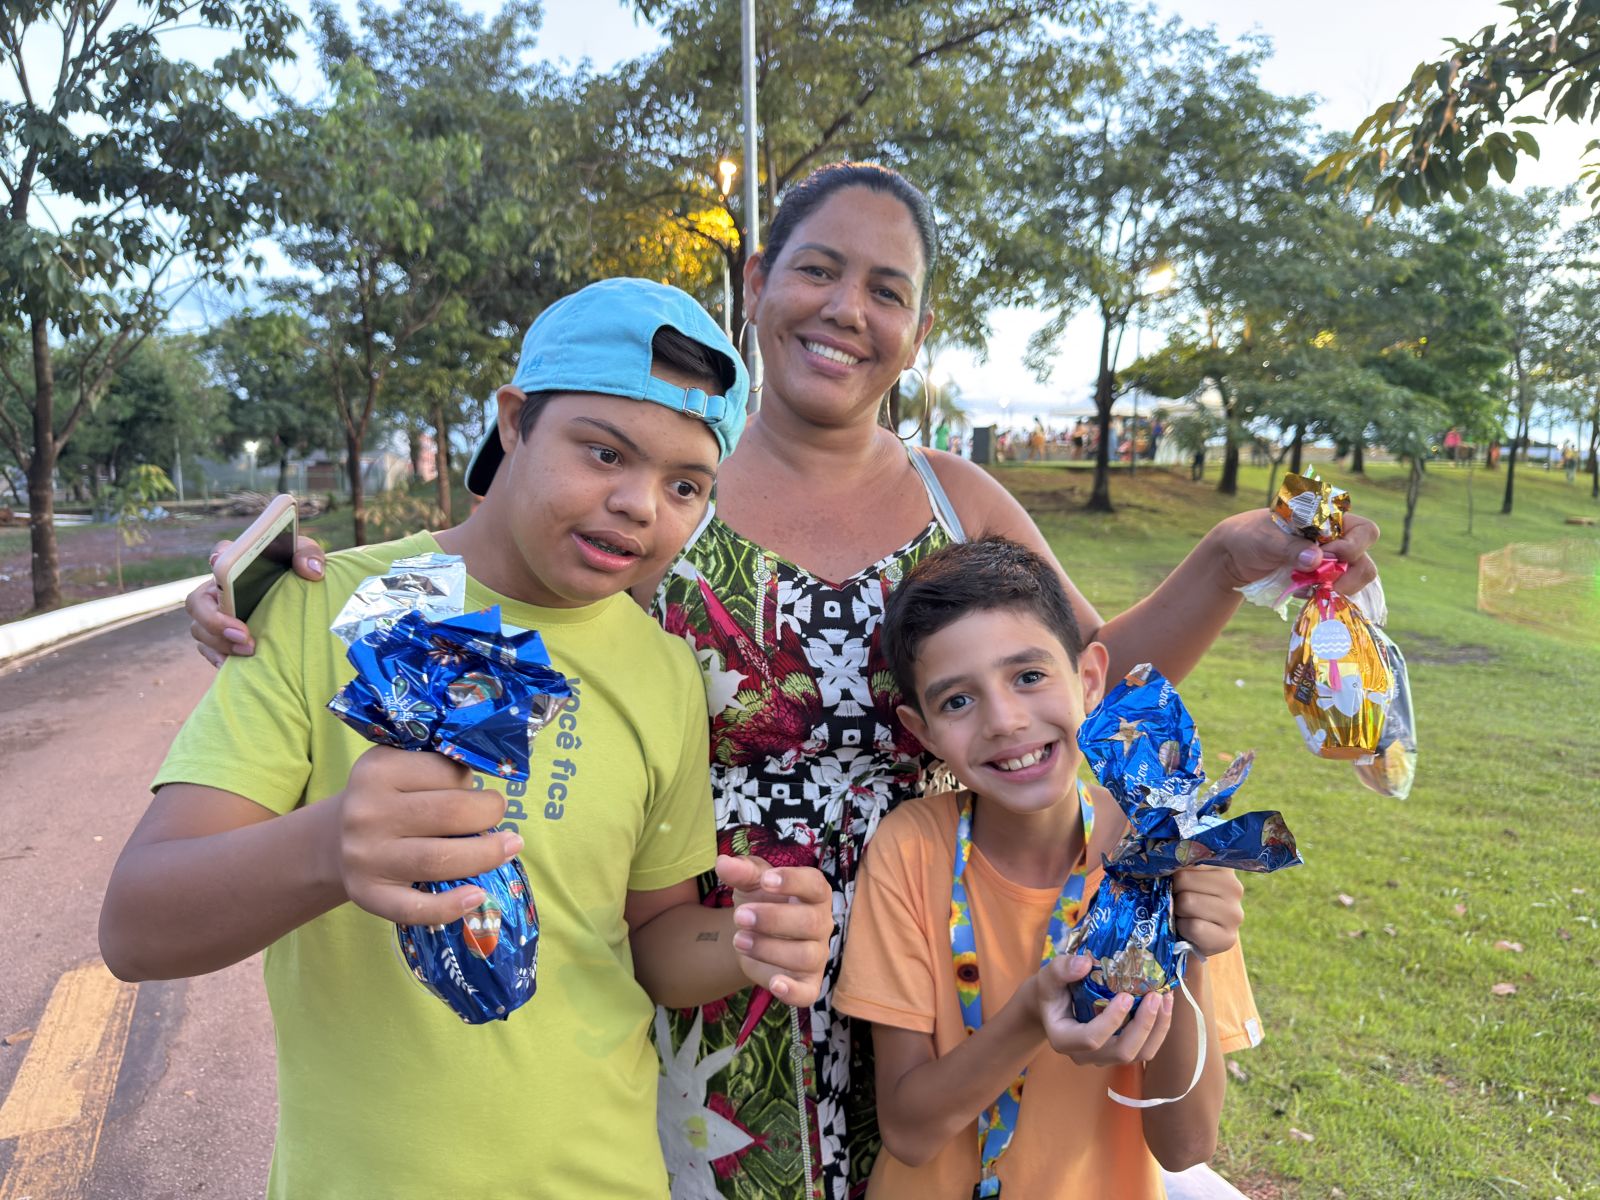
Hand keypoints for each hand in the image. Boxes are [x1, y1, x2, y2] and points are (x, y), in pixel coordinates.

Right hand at [190, 534, 325, 664]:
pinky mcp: (221, 638)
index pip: (221, 555)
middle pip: (198, 603)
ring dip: (221, 643)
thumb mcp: (307, 560)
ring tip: (249, 651)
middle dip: (215, 620)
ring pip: (200, 630)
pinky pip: (208, 650)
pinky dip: (219, 658)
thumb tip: (311, 570)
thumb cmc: (300, 574)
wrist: (301, 604)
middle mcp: (218, 590)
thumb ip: (309, 556)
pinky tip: (235, 667)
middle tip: (244, 634)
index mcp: (236, 565)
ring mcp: (216, 615)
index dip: (217, 558)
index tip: (219, 564)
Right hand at [332, 746, 519, 926]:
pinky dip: (450, 906)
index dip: (473, 780)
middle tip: (499, 814)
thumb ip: (441, 769)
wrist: (336, 840)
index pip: (447, 772)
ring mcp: (365, 856)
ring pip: (439, 859)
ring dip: (485, 855)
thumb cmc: (388, 800)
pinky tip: (477, 896)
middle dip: (489, 813)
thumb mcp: (402, 770)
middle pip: (450, 814)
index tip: (478, 788)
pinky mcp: (367, 894)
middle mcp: (367, 812)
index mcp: (378, 770)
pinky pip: (414, 907)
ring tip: (510, 848)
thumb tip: (496, 787)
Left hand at [715, 854, 834, 1006]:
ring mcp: (817, 954)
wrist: (752, 933)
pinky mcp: (807, 983)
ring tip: (738, 940)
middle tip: (739, 916)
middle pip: (810, 922)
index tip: (766, 880)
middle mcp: (821, 923)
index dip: (793, 882)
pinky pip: (808, 992)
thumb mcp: (750, 882)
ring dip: (769, 949)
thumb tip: (723, 863)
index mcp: (814, 893)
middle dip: (772, 919)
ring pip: (805, 956)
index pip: (814, 884)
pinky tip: (774, 984)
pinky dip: (793, 991)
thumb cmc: (760, 900)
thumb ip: (741, 871)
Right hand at [1032, 953, 1173, 1064]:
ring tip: (1166, 999)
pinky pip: (1145, 1048)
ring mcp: (1105, 1057)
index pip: (1091, 1039)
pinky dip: (1159, 1028)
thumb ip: (1062, 969)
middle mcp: (1085, 1055)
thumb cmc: (1051, 990)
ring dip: (1157, 1029)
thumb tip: (1085, 963)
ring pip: (1139, 1055)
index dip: (1112, 1021)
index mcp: (1064, 1040)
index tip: (1126, 995)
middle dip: (1143, 1026)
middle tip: (1155, 996)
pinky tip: (1164, 1004)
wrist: (1053, 1005)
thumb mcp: (1049, 975)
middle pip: (1122, 1052)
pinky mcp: (1120, 1051)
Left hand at [1172, 866, 1243, 957]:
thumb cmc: (1185, 903)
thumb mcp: (1183, 880)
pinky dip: (1183, 929)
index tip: (1173, 878)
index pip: (1188, 857)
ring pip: (1187, 902)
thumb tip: (1161, 864)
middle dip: (1173, 892)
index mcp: (1223, 866)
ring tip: (1183, 915)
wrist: (1193, 941)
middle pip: (1183, 879)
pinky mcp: (1228, 938)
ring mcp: (1234, 913)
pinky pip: (1193, 926)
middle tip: (1178, 901)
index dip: (1173, 869)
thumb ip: (1177, 866)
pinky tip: (1189, 930)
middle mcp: (1234, 887)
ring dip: (1176, 910)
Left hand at [1211, 508, 1379, 596]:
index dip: (1353, 546)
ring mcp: (1331, 562)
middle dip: (1348, 576)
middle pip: (1364, 561)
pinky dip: (1321, 595)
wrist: (1234, 556)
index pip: (1365, 531)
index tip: (1327, 554)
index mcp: (1329, 519)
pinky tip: (1299, 591)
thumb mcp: (1266, 539)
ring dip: (1334, 588)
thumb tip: (1316, 560)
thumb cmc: (1250, 536)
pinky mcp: (1320, 580)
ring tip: (1306, 588)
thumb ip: (1290, 548)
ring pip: (1354, 580)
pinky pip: (1335, 592)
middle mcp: (1337, 540)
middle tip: (1320, 580)